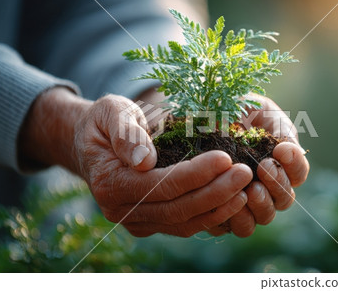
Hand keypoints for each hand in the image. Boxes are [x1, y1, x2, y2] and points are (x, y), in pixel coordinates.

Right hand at [20, 88, 251, 236]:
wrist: (91, 144)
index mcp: (110, 182)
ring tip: (246, 190)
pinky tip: (232, 202)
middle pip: (177, 207)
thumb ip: (126, 134)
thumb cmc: (104, 123)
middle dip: (215, 192)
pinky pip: (183, 224)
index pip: (160, 184)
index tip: (226, 158)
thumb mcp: (110, 113)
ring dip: (217, 208)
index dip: (195, 174)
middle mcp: (121, 210)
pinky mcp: (150, 223)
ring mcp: (136, 221)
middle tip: (245, 173)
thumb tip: (144, 160)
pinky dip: (210, 216)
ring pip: (183, 222)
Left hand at [207, 94, 309, 236]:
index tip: (280, 150)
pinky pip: (233, 226)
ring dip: (261, 206)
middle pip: (284, 200)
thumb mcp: (261, 111)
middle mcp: (266, 186)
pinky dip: (234, 219)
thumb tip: (289, 149)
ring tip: (250, 190)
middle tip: (265, 168)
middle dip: (278, 185)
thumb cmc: (236, 111)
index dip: (294, 165)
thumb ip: (280, 128)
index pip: (298, 173)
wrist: (202, 116)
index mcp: (280, 163)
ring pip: (263, 217)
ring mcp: (246, 202)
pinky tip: (225, 203)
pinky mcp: (223, 212)